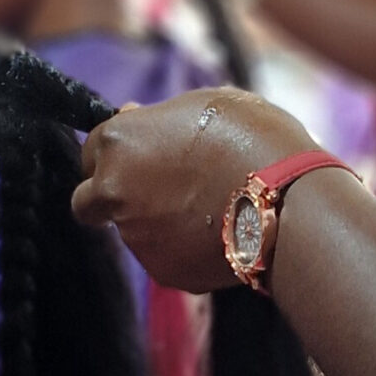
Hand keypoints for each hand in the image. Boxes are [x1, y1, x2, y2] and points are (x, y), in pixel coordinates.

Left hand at [74, 88, 316, 292]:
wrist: (285, 197)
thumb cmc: (249, 135)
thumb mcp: (201, 103)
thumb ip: (155, 120)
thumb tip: (130, 117)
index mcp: (117, 143)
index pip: (89, 150)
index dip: (115, 153)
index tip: (140, 153)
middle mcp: (113, 192)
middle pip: (89, 201)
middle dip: (111, 197)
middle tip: (154, 188)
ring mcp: (137, 237)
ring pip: (132, 230)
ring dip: (153, 221)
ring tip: (206, 205)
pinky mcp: (164, 271)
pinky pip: (164, 256)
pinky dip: (181, 247)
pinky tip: (217, 230)